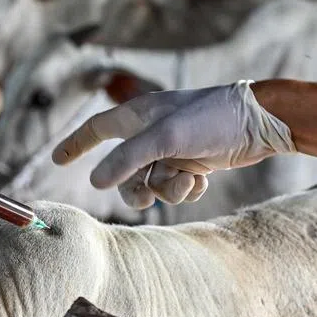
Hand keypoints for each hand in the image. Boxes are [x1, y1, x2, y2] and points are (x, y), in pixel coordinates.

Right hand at [51, 81, 295, 208]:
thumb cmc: (210, 119)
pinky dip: (187, 189)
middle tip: (145, 200)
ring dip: (169, 190)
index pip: (97, 129)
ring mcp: (172, 151)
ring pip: (152, 185)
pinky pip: (176, 188)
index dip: (76, 144)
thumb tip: (95, 183)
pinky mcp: (192, 164)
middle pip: (124, 172)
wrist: (259, 124)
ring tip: (189, 181)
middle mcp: (151, 134)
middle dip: (135, 190)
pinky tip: (203, 178)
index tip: (57, 160)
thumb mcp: (165, 138)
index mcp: (138, 116)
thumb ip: (127, 159)